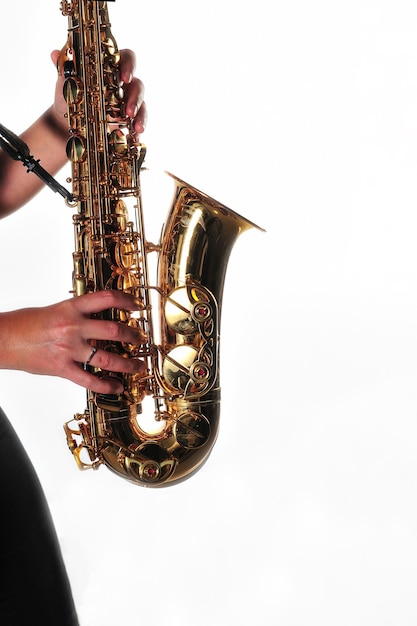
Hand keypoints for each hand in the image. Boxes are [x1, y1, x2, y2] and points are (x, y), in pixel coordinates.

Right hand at [0, 291, 145, 394]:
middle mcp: (72, 327)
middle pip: (113, 330)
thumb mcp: (55, 309)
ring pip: (107, 358)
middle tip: (141, 339)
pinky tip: (117, 386)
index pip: (106, 298)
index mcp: (71, 308)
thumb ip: (77, 313)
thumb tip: (98, 316)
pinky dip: (106, 385)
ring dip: (127, 363)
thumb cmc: (25, 324)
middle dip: (133, 335)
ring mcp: (68, 349)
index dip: (127, 300)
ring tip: (138, 365)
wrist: (2, 338)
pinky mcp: (61, 368)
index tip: (138, 305)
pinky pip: (89, 380)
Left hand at [50, 47, 146, 135]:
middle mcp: (122, 84)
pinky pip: (138, 122)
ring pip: (141, 104)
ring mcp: (127, 102)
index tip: (124, 78)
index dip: (129, 65)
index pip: (126, 58)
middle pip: (137, 84)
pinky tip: (136, 136)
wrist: (65, 123)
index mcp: (110, 68)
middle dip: (136, 96)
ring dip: (140, 114)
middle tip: (129, 109)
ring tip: (135, 126)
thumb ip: (64, 69)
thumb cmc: (69, 97)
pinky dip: (138, 129)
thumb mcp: (65, 84)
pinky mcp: (128, 120)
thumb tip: (54, 54)